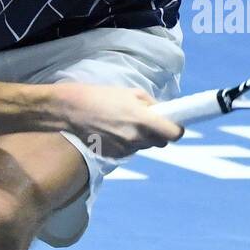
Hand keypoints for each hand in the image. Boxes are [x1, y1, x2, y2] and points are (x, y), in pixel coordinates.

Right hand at [58, 83, 183, 159]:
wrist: (73, 110)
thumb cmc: (103, 96)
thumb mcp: (132, 93)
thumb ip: (151, 104)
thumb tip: (164, 112)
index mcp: (143, 120)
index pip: (173, 134)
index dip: (176, 129)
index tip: (174, 125)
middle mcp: (136, 138)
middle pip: (160, 143)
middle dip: (158, 134)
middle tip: (148, 123)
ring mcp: (124, 150)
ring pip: (143, 147)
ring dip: (141, 138)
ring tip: (125, 124)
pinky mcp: (113, 156)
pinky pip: (129, 151)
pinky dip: (126, 143)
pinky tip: (113, 131)